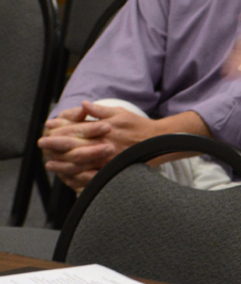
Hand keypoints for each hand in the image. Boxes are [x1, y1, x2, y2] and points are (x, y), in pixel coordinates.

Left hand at [39, 101, 157, 190]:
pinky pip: (90, 178)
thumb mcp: (120, 112)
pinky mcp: (110, 171)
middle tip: (42, 143)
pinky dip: (77, 179)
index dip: (61, 127)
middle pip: (74, 146)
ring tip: (50, 163)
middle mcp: (103, 145)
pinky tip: (67, 178)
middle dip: (56, 145)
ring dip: (62, 164)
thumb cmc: (138, 125)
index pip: (77, 128)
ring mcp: (106, 160)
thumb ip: (100, 110)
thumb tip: (83, 104)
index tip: (49, 126)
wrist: (156, 141)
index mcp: (104, 129)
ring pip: (79, 164)